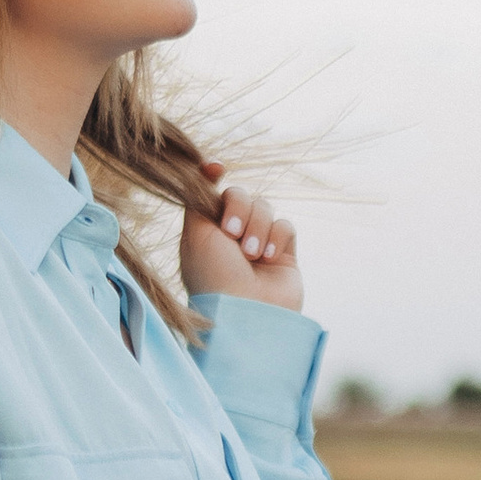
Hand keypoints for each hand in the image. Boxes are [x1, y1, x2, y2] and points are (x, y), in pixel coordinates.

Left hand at [182, 168, 302, 310]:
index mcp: (205, 230)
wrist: (246, 313)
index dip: (211, 176)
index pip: (210, 192)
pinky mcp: (283, 253)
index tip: (215, 166)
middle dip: (238, 208)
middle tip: (231, 235)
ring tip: (251, 255)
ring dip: (257, 227)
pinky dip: (276, 238)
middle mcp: (230, 236)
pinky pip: (285, 225)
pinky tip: (268, 259)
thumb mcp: (195, 233)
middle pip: (239, 194)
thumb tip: (208, 167)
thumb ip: (198, 197)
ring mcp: (258, 244)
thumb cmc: (213, 274)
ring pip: (264, 207)